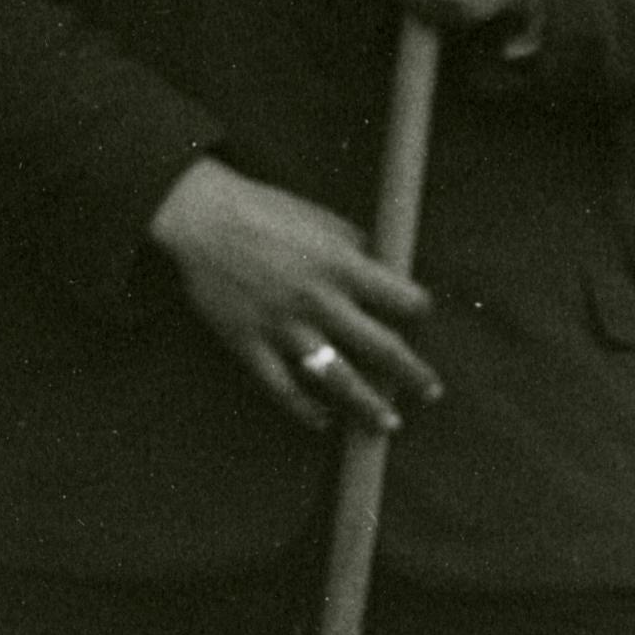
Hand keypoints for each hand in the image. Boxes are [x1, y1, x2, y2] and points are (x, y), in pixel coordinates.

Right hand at [149, 157, 439, 437]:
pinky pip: (282, 388)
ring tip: (390, 424)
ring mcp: (284, 328)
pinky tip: (323, 422)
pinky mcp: (250, 345)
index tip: (422, 316)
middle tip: (432, 391)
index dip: (419, 309)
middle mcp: (320, 301)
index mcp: (342, 265)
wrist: (202, 219)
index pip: (402, 299)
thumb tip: (384, 270)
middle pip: (381, 348)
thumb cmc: (265, 210)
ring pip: (337, 378)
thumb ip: (356, 247)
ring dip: (367, 405)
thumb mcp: (322, 218)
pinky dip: (304, 410)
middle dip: (413, 374)